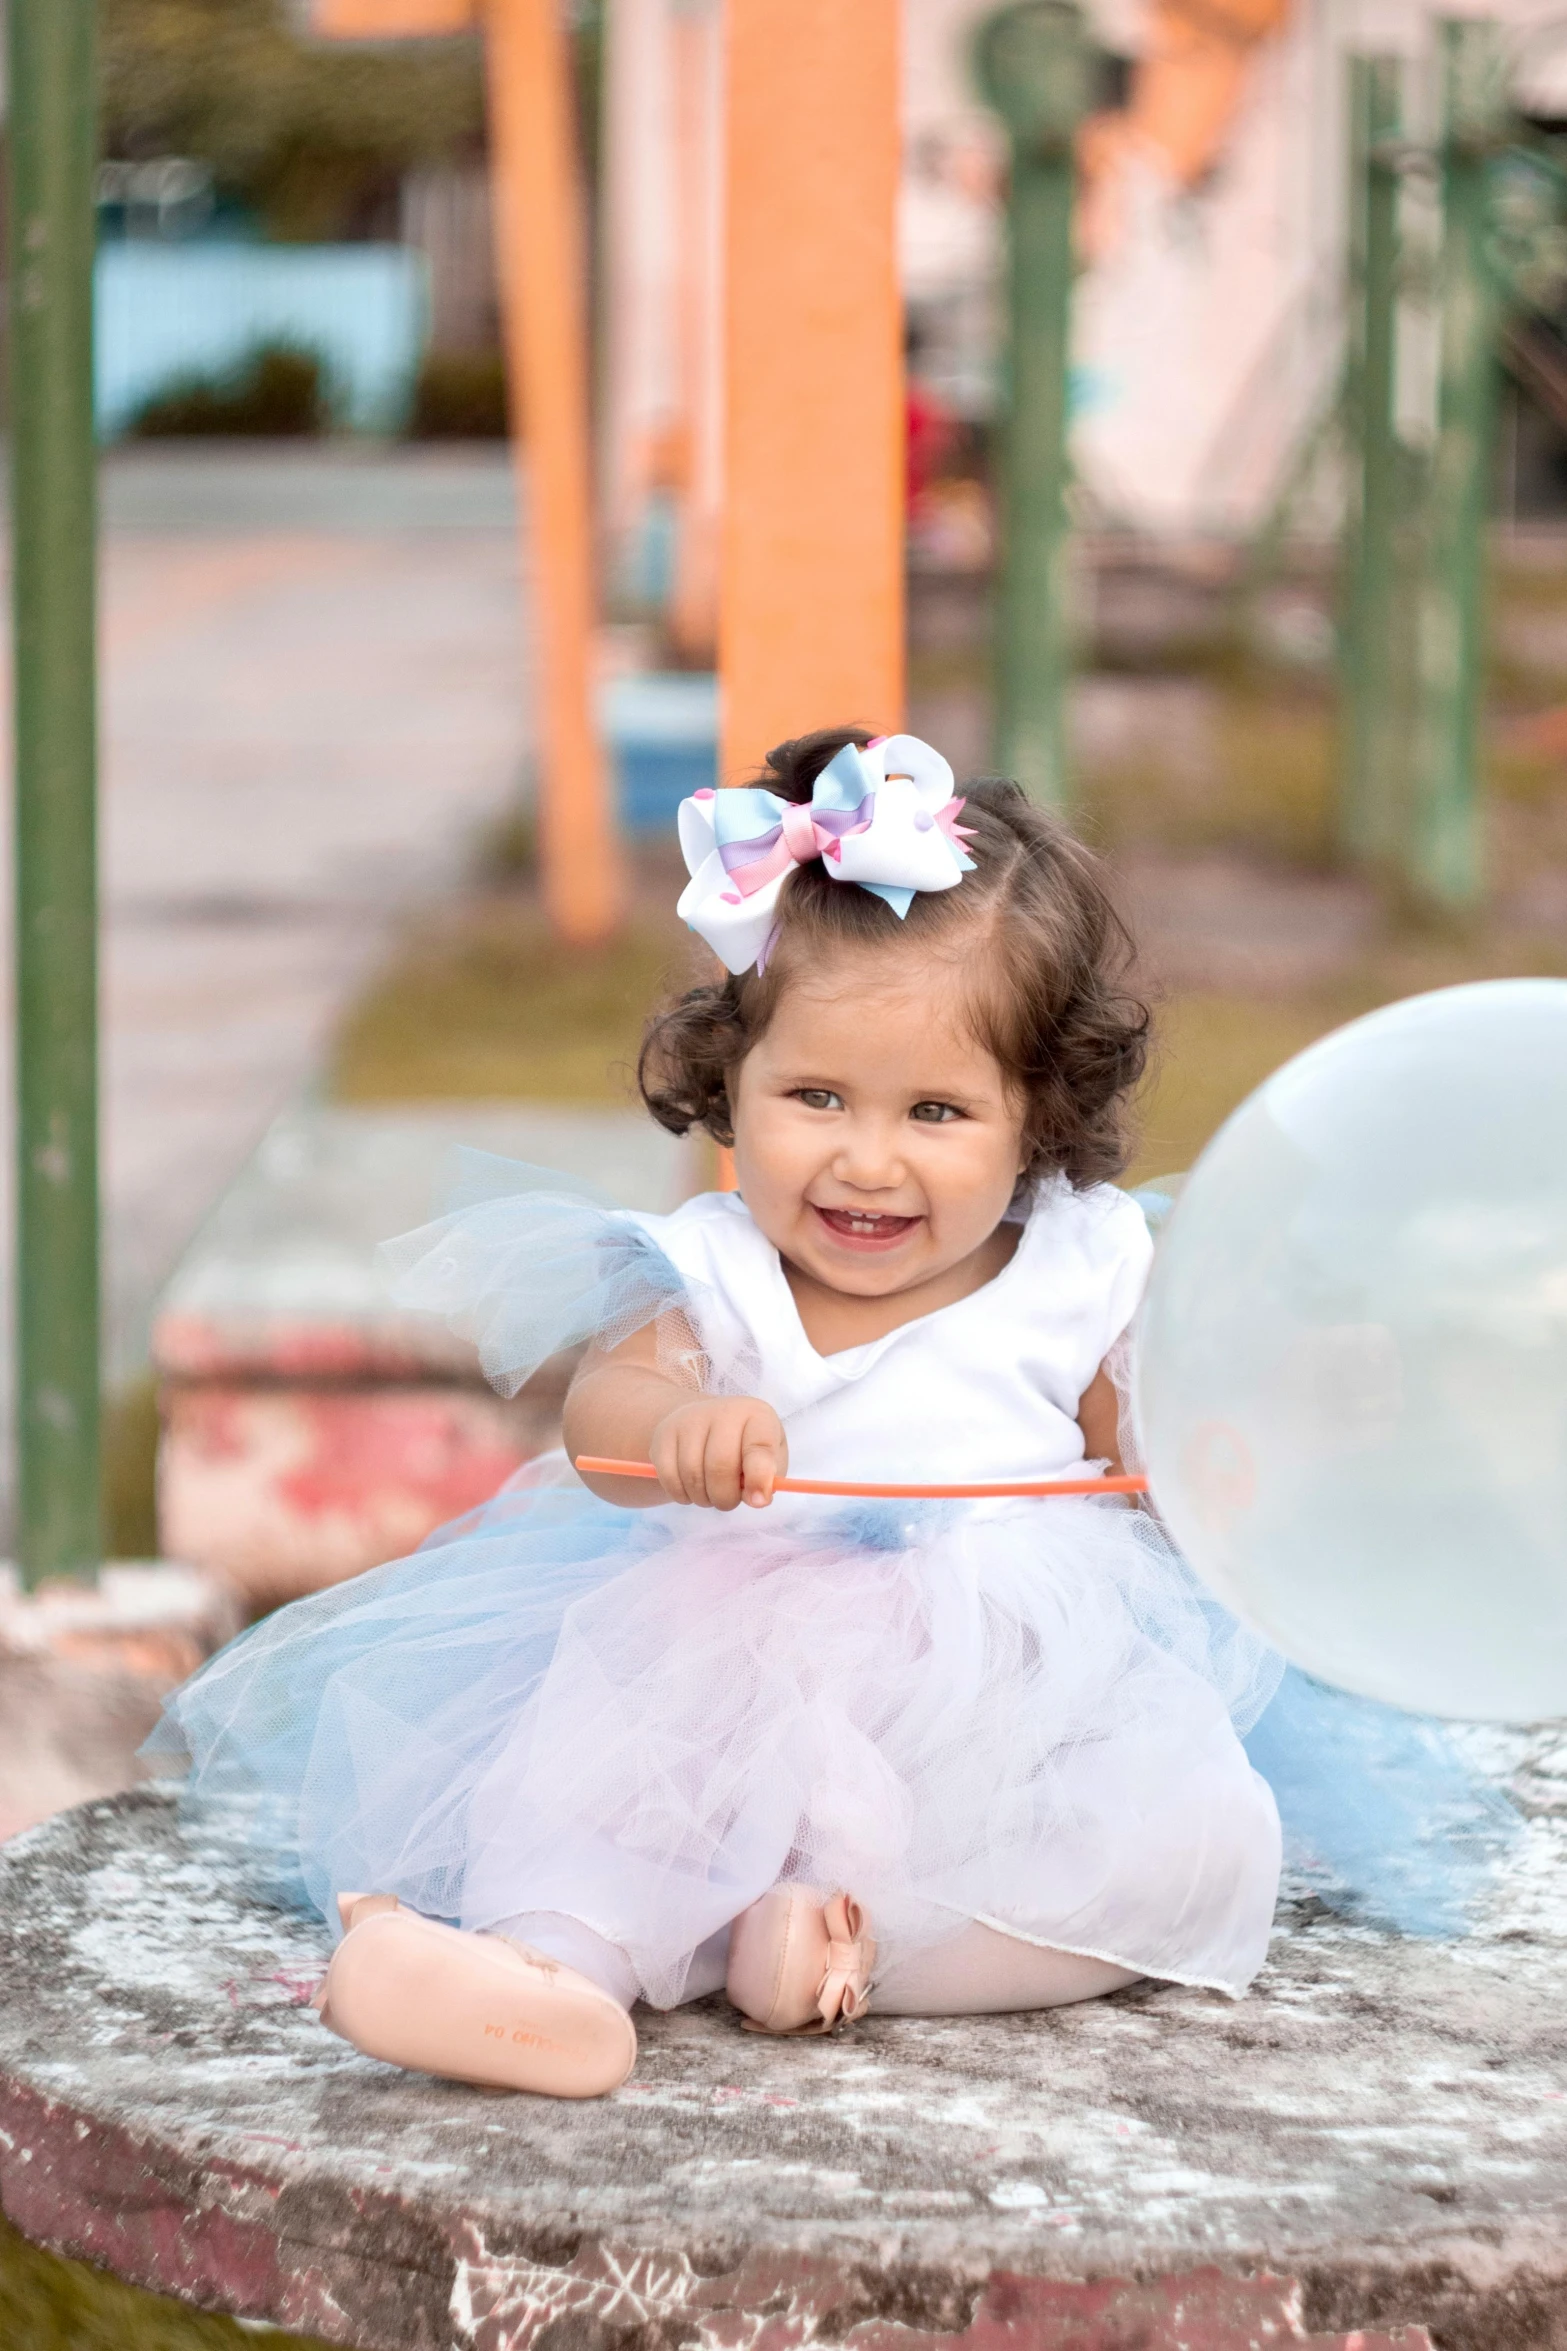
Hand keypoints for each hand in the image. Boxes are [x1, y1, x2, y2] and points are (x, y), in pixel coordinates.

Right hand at [648, 1397, 787, 1509]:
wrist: (707, 1423)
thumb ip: (767, 1481)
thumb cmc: (746, 1447)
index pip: (759, 1448)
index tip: (758, 1502)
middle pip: (720, 1466)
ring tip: (711, 1493)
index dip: (759, 1479)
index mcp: (757, 1416)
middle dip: (726, 1497)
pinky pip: (669, 1477)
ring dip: (703, 1498)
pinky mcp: (664, 1433)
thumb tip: (757, 1500)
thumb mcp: (769, 1459)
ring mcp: (690, 1419)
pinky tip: (691, 1489)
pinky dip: (681, 1494)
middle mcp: (724, 1411)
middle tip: (728, 1501)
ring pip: (692, 1475)